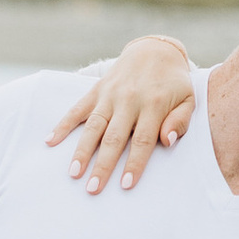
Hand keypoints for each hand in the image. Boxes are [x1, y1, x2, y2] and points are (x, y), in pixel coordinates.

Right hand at [45, 35, 197, 193]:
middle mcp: (129, 99)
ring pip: (93, 126)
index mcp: (153, 104)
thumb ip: (180, 120)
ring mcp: (109, 95)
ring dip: (82, 151)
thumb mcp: (188, 99)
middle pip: (114, 138)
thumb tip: (168, 140)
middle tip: (93, 188)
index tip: (126, 185)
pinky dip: (63, 124)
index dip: (134, 164)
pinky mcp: (96, 90)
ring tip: (73, 173)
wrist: (155, 50)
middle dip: (103, 165)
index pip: (142, 140)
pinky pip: (77, 109)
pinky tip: (50, 141)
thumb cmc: (174, 82)